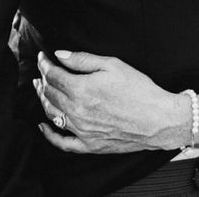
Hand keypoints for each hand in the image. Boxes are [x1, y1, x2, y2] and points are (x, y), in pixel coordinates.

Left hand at [35, 50, 190, 153]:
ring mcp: (81, 130)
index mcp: (81, 89)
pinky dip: (49, 134)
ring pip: (52, 114)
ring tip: (41, 90)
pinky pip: (62, 142)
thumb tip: (60, 55)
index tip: (42, 57)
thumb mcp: (112, 65)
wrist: (157, 118)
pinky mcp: (88, 144)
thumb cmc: (139, 89)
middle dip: (42, 80)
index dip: (44, 64)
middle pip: (50, 94)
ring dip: (43, 100)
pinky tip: (43, 126)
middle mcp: (76, 111)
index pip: (53, 75)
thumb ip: (83, 59)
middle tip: (41, 72)